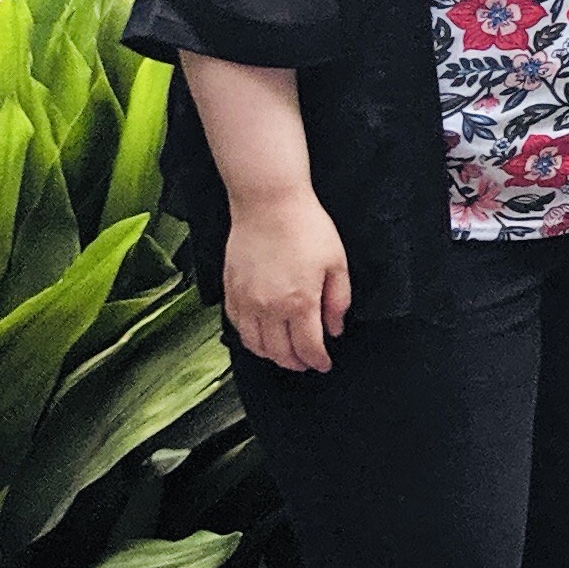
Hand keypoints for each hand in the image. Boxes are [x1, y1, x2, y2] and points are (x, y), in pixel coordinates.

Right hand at [222, 188, 348, 373]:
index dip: (318, 361)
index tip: (324, 364)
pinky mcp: (230, 290)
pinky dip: (249, 339)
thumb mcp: (337, 264)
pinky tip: (261, 337)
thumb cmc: (307, 228)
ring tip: (285, 355)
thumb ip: (338, 301)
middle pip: (280, 352)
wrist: (268, 203)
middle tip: (307, 363)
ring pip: (255, 344)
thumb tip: (334, 329)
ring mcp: (246, 300)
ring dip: (271, 356)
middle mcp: (268, 307)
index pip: (307, 347)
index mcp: (299, 303)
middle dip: (296, 363)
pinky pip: (237, 326)